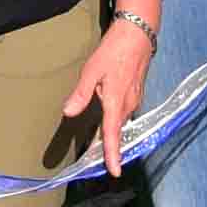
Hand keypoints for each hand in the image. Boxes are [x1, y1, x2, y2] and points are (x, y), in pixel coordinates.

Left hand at [65, 0, 160, 174]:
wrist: (138, 34)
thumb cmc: (114, 51)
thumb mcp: (92, 70)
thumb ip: (81, 93)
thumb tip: (68, 112)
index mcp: (116, 102)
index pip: (113, 134)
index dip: (112, 155)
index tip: (114, 172)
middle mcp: (128, 105)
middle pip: (117, 132)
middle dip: (109, 147)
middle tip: (98, 162)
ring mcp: (135, 99)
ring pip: (122, 122)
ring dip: (113, 134)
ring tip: (102, 146)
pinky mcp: (136, 93)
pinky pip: (126, 113)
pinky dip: (117, 121)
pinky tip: (110, 119)